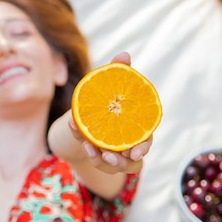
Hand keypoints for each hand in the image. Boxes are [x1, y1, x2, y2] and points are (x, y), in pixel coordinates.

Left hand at [68, 52, 152, 173]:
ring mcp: (111, 154)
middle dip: (121, 162)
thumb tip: (124, 54)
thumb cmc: (106, 99)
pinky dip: (84, 147)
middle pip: (131, 162)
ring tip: (89, 147)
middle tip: (109, 155)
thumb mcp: (109, 87)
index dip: (143, 148)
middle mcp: (126, 146)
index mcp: (136, 129)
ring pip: (112, 166)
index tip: (136, 152)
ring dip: (100, 160)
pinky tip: (76, 132)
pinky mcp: (96, 157)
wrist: (87, 115)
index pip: (145, 141)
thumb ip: (118, 73)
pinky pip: (92, 159)